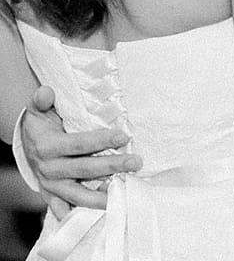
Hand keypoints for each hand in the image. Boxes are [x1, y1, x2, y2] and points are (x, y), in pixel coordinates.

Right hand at [21, 86, 140, 218]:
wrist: (27, 145)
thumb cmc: (40, 125)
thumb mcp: (37, 111)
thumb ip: (41, 101)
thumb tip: (46, 92)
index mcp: (47, 147)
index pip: (78, 144)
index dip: (101, 141)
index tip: (124, 136)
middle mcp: (49, 169)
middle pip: (84, 169)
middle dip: (112, 166)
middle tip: (136, 162)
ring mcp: (51, 186)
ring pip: (78, 194)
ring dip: (102, 195)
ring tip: (123, 192)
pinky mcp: (53, 197)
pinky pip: (67, 209)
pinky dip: (82, 213)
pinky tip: (103, 212)